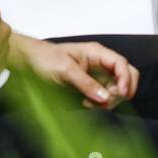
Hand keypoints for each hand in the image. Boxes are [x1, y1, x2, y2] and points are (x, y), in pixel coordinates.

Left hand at [12, 36, 138, 109]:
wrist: (31, 63)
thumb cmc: (46, 59)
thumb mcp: (65, 70)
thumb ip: (85, 83)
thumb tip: (104, 97)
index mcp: (97, 53)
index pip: (122, 64)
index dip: (126, 79)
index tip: (121, 94)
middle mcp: (101, 64)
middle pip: (127, 76)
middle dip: (120, 92)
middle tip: (104, 101)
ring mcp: (98, 76)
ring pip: (117, 90)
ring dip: (108, 100)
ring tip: (88, 103)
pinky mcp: (93, 87)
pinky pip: (106, 97)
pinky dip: (100, 104)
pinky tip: (86, 104)